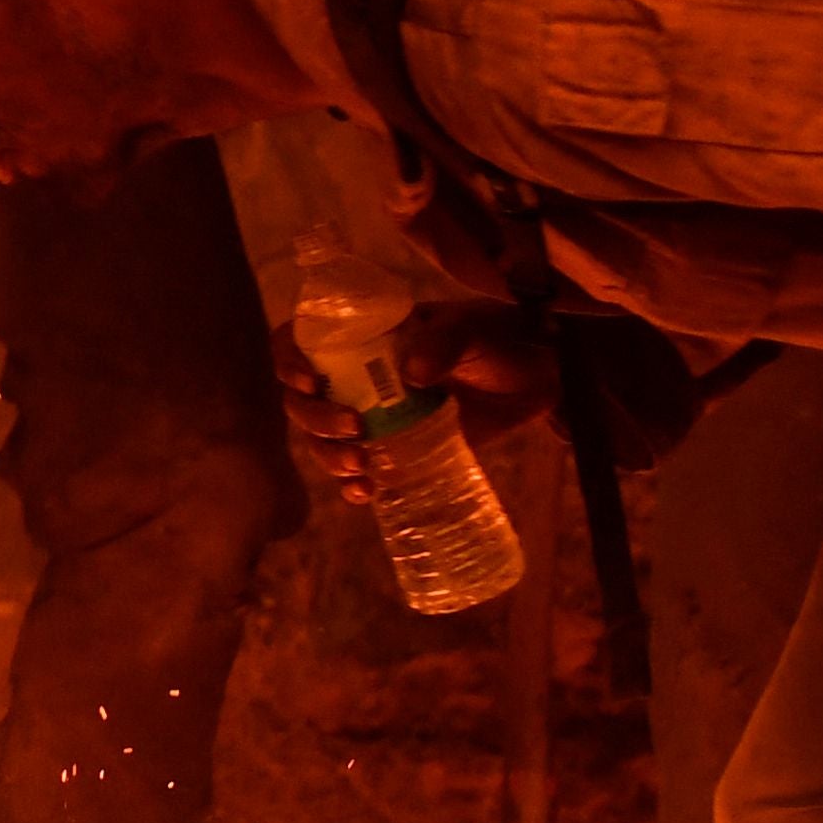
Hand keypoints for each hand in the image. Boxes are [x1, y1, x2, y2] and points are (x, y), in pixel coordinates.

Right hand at [273, 298, 549, 499]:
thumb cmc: (494, 339)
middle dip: (315, 420)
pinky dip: (352, 486)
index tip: (310, 382)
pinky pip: (358, 472)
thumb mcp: (469, 328)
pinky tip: (364, 493)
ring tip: (360, 466)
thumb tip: (412, 373)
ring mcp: (373, 417)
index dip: (289, 361)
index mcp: (362, 336)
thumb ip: (444, 342)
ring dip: (329, 456)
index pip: (302, 341)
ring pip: (323, 440)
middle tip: (353, 428)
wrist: (533, 378)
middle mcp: (355, 377)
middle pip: (303, 401)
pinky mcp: (395, 451)